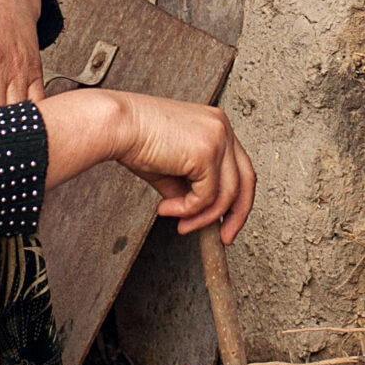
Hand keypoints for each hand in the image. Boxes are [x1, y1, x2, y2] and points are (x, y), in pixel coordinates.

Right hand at [41, 87, 256, 245]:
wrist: (118, 125)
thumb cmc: (136, 140)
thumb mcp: (171, 168)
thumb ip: (189, 187)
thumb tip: (199, 214)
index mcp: (217, 124)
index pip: (240, 167)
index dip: (237, 199)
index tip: (225, 223)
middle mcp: (222, 127)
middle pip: (247, 180)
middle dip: (236, 215)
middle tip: (224, 239)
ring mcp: (218, 138)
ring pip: (227, 194)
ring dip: (201, 217)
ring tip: (178, 223)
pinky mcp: (206, 153)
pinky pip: (206, 197)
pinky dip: (188, 210)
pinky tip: (167, 209)